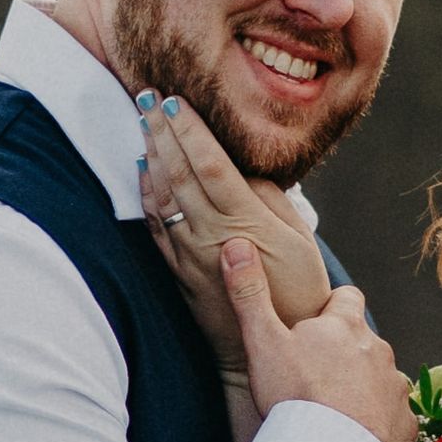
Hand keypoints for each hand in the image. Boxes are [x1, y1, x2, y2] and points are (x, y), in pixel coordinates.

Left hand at [136, 93, 331, 361]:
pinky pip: (156, 224)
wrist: (270, 348)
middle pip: (178, 171)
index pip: (208, 164)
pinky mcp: (178, 270)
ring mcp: (189, 254)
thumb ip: (271, 200)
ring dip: (150, 153)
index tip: (175, 99)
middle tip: (146, 94)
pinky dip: (146, 192)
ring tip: (142, 119)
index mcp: (245, 222)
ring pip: (163, 194)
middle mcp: (211, 235)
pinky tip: (142, 167)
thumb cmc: (298, 293)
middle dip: (161, 129)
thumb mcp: (300, 241)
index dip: (189, 129)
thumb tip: (246, 166)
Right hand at [221, 241, 414, 441]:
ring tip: (335, 413)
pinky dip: (377, 424)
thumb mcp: (263, 342)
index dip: (332, 308)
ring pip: (380, 379)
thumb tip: (236, 244)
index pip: (347, 298)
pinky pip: (392, 418)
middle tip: (317, 375)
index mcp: (345, 326)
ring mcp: (396, 388)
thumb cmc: (295, 398)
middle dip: (347, 353)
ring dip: (363, 389)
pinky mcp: (405, 423)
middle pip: (365, 341)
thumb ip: (250, 294)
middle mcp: (379, 351)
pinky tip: (354, 440)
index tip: (315, 325)